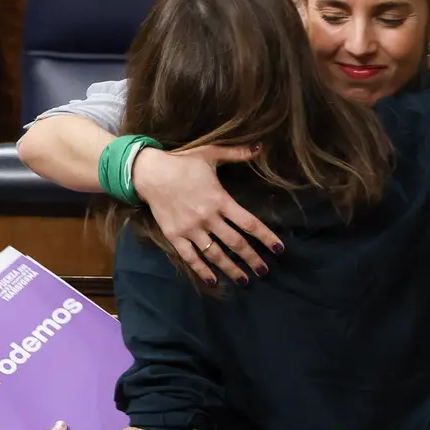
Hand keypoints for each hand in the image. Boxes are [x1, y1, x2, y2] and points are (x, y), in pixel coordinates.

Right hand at [133, 145, 284, 286]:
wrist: (149, 172)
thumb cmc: (182, 162)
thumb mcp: (211, 153)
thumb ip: (237, 153)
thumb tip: (261, 147)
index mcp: (220, 199)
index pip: (249, 223)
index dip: (266, 237)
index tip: (279, 249)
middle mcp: (208, 218)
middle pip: (235, 243)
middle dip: (252, 259)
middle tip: (264, 271)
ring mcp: (191, 229)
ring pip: (216, 254)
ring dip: (231, 269)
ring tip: (244, 280)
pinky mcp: (175, 236)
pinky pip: (191, 258)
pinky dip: (202, 271)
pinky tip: (213, 282)